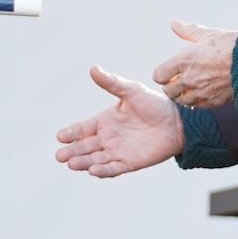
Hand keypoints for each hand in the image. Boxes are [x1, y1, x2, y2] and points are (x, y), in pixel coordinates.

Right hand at [55, 67, 183, 177]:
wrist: (178, 122)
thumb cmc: (154, 104)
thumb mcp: (131, 91)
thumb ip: (112, 82)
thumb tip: (93, 68)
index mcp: (104, 121)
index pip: (82, 129)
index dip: (71, 133)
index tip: (60, 136)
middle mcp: (107, 137)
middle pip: (84, 147)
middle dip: (72, 151)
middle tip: (59, 156)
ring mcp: (117, 151)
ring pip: (95, 159)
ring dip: (83, 162)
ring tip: (72, 164)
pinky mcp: (130, 163)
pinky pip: (113, 168)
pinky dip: (103, 171)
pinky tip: (93, 171)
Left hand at [151, 19, 237, 110]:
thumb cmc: (232, 46)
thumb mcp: (209, 35)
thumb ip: (189, 31)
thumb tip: (174, 24)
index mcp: (184, 60)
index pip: (159, 75)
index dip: (162, 73)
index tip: (169, 71)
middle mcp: (189, 78)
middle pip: (168, 90)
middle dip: (171, 86)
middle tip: (178, 80)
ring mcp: (200, 92)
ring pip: (181, 100)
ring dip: (183, 95)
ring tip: (190, 87)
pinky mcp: (212, 101)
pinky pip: (196, 106)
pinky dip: (196, 101)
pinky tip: (203, 92)